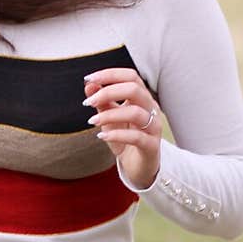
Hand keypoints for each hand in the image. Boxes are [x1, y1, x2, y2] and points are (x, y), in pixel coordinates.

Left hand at [83, 67, 162, 189]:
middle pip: (134, 89)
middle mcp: (151, 109)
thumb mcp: (109, 118)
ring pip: (135, 112)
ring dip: (109, 115)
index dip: (110, 74)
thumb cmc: (124, 139)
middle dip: (108, 92)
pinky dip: (116, 135)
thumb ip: (100, 101)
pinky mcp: (152, 146)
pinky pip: (136, 137)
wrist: (137, 167)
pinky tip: (101, 136)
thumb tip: (88, 84)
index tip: (88, 78)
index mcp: (142, 98)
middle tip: (88, 102)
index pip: (130, 76)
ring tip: (92, 121)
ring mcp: (154, 127)